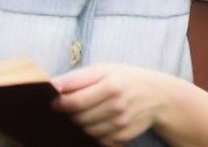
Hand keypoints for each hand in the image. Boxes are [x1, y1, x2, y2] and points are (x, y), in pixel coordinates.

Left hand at [50, 64, 169, 145]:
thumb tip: (53, 84)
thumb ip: (77, 77)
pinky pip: (98, 138)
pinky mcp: (123, 136)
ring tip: (82, 111)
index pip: (76, 100)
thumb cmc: (123, 78)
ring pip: (86, 130)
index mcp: (110, 85)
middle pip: (79, 117)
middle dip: (68, 113)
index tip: (52, 100)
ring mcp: (121, 123)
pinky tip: (95, 120)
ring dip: (79, 122)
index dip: (60, 103)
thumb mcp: (102, 69)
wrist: (154, 95)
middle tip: (66, 105)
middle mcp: (117, 105)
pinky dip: (91, 131)